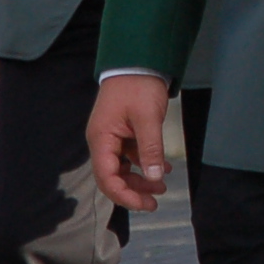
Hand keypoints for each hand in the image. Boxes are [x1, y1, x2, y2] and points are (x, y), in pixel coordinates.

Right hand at [88, 73, 173, 211]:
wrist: (138, 59)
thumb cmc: (138, 85)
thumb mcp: (148, 118)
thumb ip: (151, 149)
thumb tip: (155, 177)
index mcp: (101, 139)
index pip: (106, 178)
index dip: (124, 195)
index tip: (143, 204)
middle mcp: (102, 141)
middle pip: (113, 176)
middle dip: (133, 190)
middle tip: (154, 202)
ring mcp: (111, 137)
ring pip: (122, 168)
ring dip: (141, 178)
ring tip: (163, 186)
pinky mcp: (122, 132)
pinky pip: (130, 155)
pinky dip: (145, 163)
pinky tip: (163, 168)